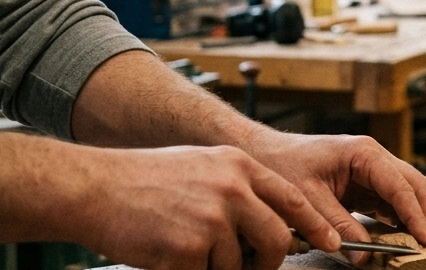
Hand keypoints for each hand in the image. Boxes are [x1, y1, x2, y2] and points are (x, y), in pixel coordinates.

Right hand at [76, 145, 339, 269]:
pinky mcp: (187, 248)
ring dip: (215, 268)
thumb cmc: (144, 180)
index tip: (332, 243)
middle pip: (276, 239)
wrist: (93, 187)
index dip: (315, 225)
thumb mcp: (204, 166)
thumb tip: (269, 222)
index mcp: (239, 165)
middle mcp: (232, 188)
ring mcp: (211, 219)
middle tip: (251, 268)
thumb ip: (239, 189)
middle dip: (268, 262)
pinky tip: (167, 254)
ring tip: (185, 250)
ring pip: (236, 265)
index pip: (292, 199)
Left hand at [245, 131, 425, 265]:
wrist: (263, 153)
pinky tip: (398, 239)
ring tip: (417, 246)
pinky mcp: (364, 184)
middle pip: (415, 185)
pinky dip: (398, 220)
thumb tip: (365, 254)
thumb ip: (337, 226)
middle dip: (425, 216)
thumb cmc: (282, 165)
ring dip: (414, 218)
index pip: (401, 187)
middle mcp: (374, 157)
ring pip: (407, 193)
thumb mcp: (308, 198)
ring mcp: (371, 170)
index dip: (417, 216)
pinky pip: (390, 202)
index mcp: (364, 153)